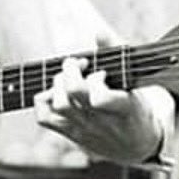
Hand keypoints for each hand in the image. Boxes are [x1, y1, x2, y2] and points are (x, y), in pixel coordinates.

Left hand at [33, 57, 160, 163]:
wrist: (135, 147)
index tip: (102, 72)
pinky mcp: (69, 133)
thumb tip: (98, 31)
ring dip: (58, 84)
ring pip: (58, 103)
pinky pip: (43, 117)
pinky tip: (56, 92)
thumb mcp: (134, 83)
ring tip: (68, 79)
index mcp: (122, 108)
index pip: (99, 97)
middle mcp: (100, 120)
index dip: (95, 79)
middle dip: (71, 71)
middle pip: (73, 93)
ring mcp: (82, 128)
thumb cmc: (134, 108)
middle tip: (79, 65)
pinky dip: (43, 100)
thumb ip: (116, 54)